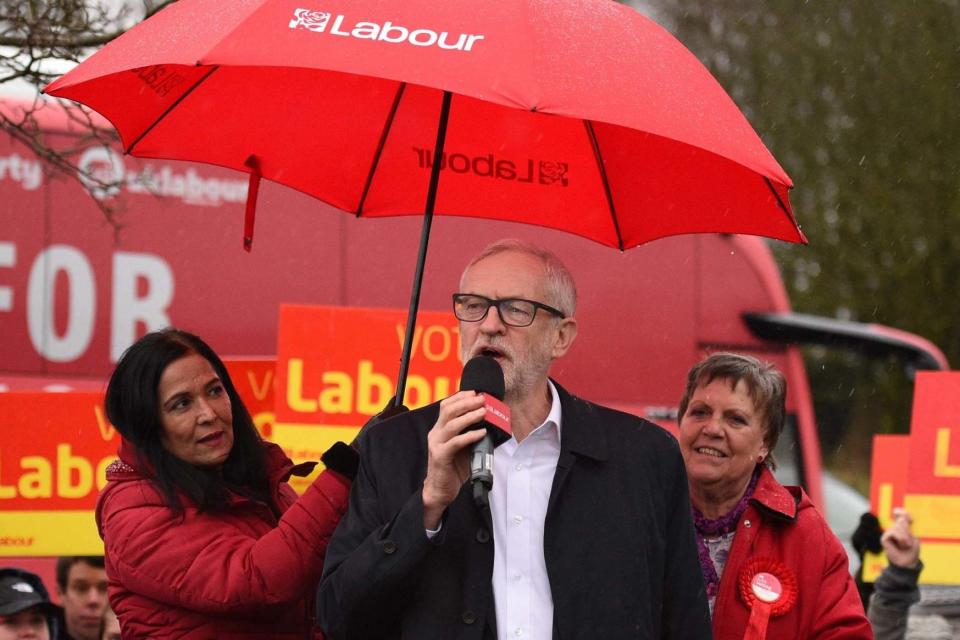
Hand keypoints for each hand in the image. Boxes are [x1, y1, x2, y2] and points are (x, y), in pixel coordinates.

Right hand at [421, 391, 486, 528]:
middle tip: (482, 399)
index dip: (460, 397)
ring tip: (483, 412)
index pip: (446, 405)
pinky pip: (456, 442)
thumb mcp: (462, 447)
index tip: (475, 392)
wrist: (440, 490)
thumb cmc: (453, 468)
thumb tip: (489, 422)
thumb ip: (470, 434)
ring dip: (469, 416)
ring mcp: (437, 444)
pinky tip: (481, 433)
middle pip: (448, 410)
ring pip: (452, 424)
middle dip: (467, 402)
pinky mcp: (440, 456)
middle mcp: (436, 433)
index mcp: (439, 429)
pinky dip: (470, 436)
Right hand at [882, 508, 920, 569]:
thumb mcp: (914, 537)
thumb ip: (907, 526)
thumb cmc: (912, 551)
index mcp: (903, 527)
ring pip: (897, 527)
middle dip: (908, 530)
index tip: (910, 518)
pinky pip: (893, 532)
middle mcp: (895, 528)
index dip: (903, 513)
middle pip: (901, 520)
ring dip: (905, 537)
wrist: (908, 563)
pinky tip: (901, 545)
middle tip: (910, 540)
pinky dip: (900, 538)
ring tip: (907, 545)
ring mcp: (889, 532)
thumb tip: (900, 517)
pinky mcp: (884, 538)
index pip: (900, 514)